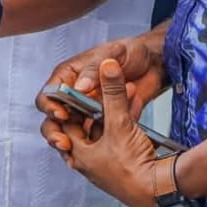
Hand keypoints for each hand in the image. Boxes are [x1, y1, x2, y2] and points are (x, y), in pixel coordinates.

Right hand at [36, 33, 167, 156]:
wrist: (157, 63)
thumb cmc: (131, 51)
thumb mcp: (112, 53)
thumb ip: (93, 70)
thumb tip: (78, 87)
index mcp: (70, 75)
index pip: (49, 93)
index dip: (50, 106)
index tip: (61, 115)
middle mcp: (76, 94)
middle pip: (54, 117)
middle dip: (55, 132)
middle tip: (63, 143)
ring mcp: (90, 109)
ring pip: (71, 131)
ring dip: (73, 143)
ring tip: (75, 156)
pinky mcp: (106, 121)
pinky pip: (96, 136)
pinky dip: (97, 144)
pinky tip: (103, 152)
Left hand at [55, 60, 161, 206]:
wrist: (160, 192)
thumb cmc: (133, 166)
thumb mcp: (119, 123)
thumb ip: (113, 93)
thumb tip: (107, 66)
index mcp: (79, 154)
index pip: (66, 123)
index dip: (72, 104)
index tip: (80, 89)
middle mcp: (89, 163)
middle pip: (87, 127)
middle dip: (98, 108)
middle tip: (104, 94)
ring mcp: (107, 166)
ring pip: (105, 133)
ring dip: (114, 116)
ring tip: (125, 98)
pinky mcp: (125, 167)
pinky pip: (120, 141)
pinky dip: (125, 127)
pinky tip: (135, 115)